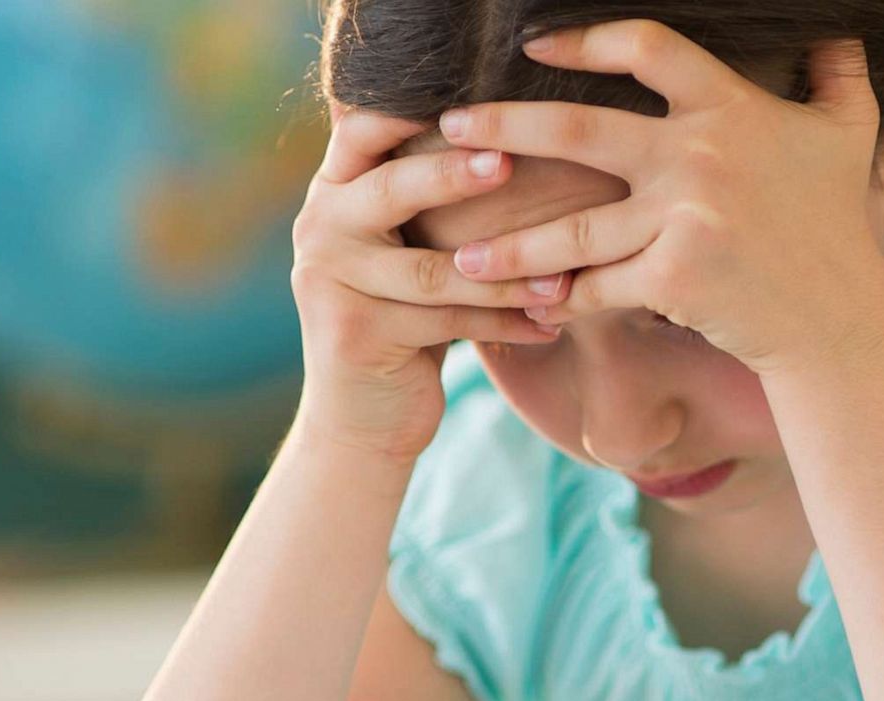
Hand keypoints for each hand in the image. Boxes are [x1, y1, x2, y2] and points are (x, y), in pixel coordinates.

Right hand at [287, 105, 569, 462]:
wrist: (363, 418)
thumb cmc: (405, 319)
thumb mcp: (408, 251)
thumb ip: (427, 200)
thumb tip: (516, 135)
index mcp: (335, 192)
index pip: (363, 129)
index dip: (408, 108)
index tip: (476, 98)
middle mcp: (320, 227)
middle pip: (392, 189)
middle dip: (455, 174)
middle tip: (509, 161)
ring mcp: (330, 283)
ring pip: (432, 270)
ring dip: (507, 273)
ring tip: (563, 275)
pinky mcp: (355, 335)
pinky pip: (446, 322)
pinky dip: (505, 324)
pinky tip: (551, 325)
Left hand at [436, 19, 883, 376]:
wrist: (839, 318)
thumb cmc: (838, 223)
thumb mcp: (850, 131)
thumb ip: (838, 70)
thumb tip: (838, 24)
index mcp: (729, 108)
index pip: (644, 47)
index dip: (584, 38)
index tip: (534, 45)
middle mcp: (699, 155)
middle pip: (575, 130)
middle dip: (502, 127)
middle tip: (449, 129)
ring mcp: (684, 218)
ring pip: (572, 228)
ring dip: (508, 245)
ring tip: (460, 256)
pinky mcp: (673, 277)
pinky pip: (599, 284)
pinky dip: (563, 298)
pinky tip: (526, 303)